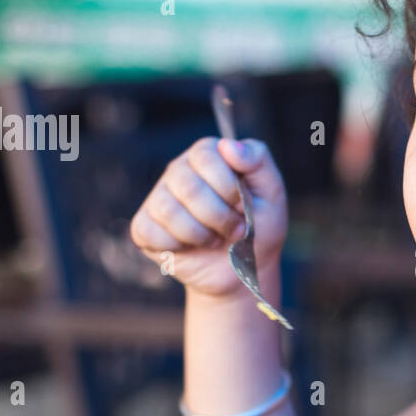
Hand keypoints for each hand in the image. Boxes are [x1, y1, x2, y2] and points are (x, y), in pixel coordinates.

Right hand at [129, 136, 287, 298]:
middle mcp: (178, 170)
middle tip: (236, 230)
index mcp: (207, 155)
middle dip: (219, 216)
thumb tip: (227, 145)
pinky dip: (178, 246)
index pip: (205, 155)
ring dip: (201, 234)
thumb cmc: (259, 226)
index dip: (227, 186)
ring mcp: (158, 198)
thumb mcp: (271, 192)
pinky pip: (151, 232)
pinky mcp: (145, 227)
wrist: (243, 270)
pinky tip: (191, 247)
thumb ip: (257, 159)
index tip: (242, 205)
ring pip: (169, 210)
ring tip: (215, 239)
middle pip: (188, 186)